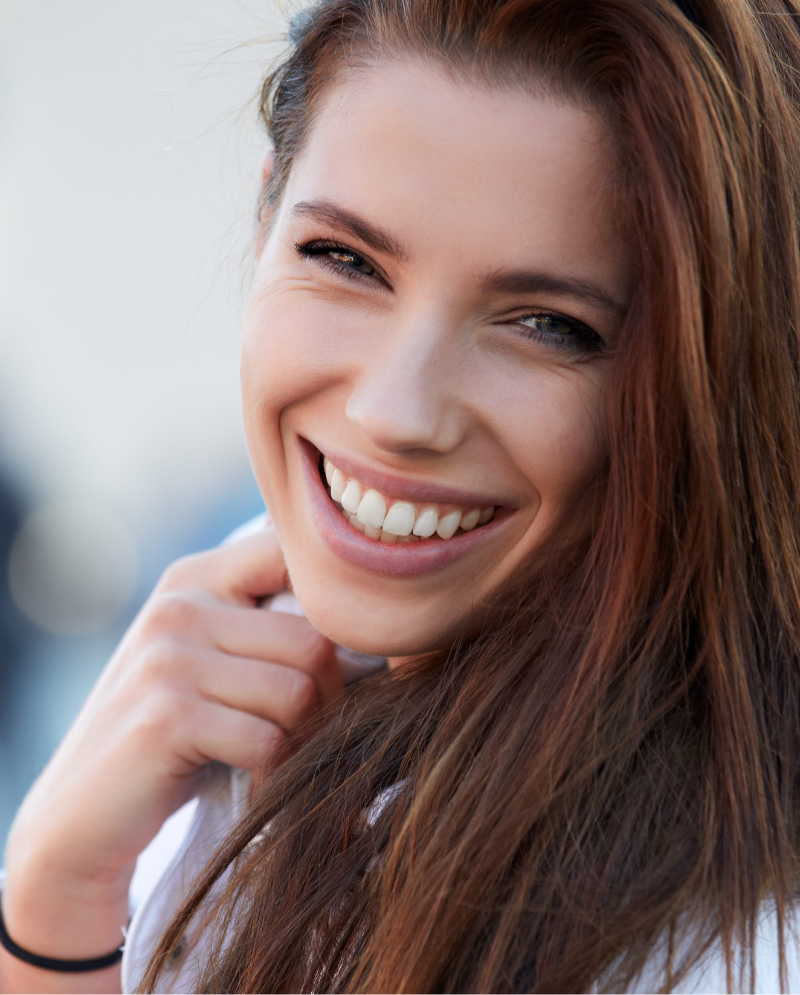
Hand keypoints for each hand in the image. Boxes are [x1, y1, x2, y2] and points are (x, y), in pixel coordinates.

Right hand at [0, 524, 338, 991]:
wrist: (83, 818)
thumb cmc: (172, 737)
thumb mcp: (211, 659)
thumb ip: (270, 624)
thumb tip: (374, 615)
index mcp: (196, 577)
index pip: (295, 557)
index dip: (334, 612)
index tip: (336, 664)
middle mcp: (180, 605)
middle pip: (316, 639)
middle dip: (328, 699)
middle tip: (304, 735)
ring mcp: (168, 657)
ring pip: (300, 690)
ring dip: (301, 740)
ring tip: (275, 757)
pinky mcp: (166, 715)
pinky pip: (268, 740)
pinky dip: (273, 775)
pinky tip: (252, 783)